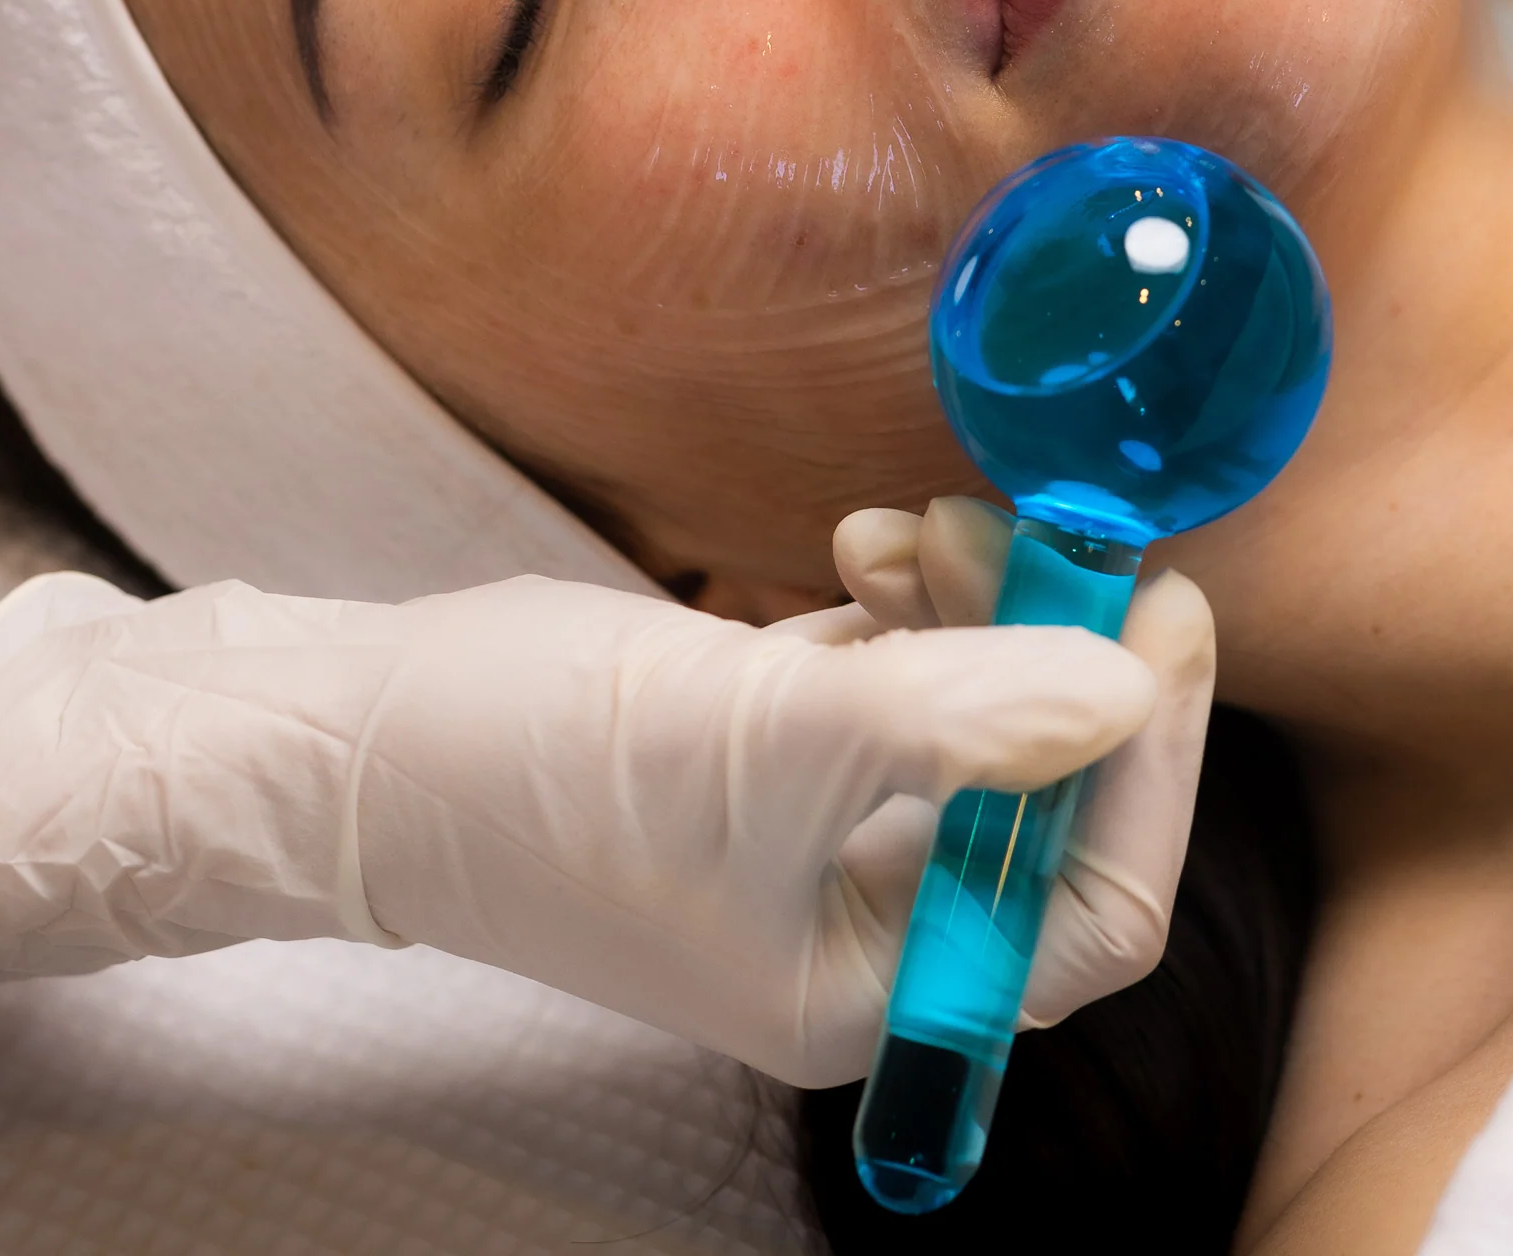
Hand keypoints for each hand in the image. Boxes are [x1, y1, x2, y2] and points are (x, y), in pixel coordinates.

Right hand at [0, 532, 1211, 1085]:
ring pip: (966, 726)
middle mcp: (854, 928)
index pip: (1089, 907)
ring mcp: (807, 842)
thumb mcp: (762, 738)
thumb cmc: (533, 768)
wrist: (349, 742)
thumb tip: (1127, 691)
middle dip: (1052, 660)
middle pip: (1040, 801)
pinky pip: (887, 687)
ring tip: (907, 528)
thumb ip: (958, 720)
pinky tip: (856, 546)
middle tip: (1032, 530)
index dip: (1154, 764)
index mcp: (868, 984)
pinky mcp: (762, 760)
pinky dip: (897, 613)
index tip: (1163, 613)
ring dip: (969, 614)